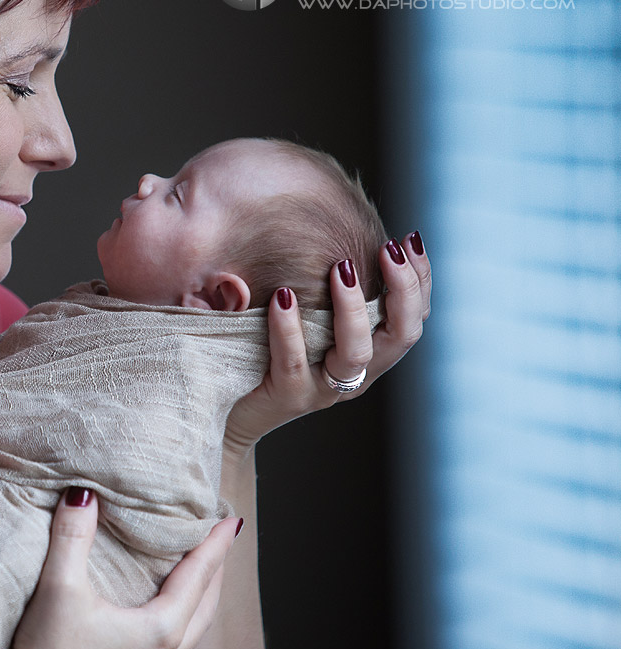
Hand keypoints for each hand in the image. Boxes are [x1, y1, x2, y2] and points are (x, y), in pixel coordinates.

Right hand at [7, 489, 241, 648]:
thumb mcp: (59, 591)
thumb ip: (71, 537)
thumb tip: (82, 493)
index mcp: (161, 628)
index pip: (199, 576)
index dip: (216, 544)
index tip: (230, 520)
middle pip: (207, 603)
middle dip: (215, 568)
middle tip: (218, 538)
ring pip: (194, 623)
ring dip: (200, 592)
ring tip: (195, 567)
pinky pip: (175, 637)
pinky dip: (180, 611)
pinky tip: (158, 604)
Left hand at [223, 232, 431, 458]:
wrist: (228, 413)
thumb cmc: (264, 355)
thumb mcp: (302, 322)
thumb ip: (322, 292)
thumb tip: (333, 236)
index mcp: (368, 355)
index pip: (412, 318)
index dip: (420, 281)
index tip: (410, 239)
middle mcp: (355, 374)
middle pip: (401, 336)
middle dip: (403, 290)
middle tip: (388, 249)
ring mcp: (323, 390)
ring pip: (356, 353)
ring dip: (353, 308)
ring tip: (341, 267)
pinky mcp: (287, 397)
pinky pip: (294, 362)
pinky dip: (290, 328)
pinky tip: (283, 296)